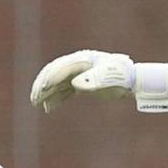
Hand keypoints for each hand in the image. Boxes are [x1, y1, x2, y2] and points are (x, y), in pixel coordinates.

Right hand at [28, 50, 167, 113]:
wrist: (133, 81)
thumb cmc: (122, 78)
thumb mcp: (110, 80)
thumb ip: (93, 81)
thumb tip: (75, 84)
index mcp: (83, 60)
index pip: (61, 68)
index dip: (50, 79)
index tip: (42, 90)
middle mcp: (77, 65)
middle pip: (54, 73)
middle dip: (42, 85)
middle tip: (34, 99)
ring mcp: (78, 73)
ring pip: (57, 82)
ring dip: (46, 93)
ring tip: (36, 104)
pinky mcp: (81, 83)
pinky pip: (63, 90)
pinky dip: (55, 98)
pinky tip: (49, 108)